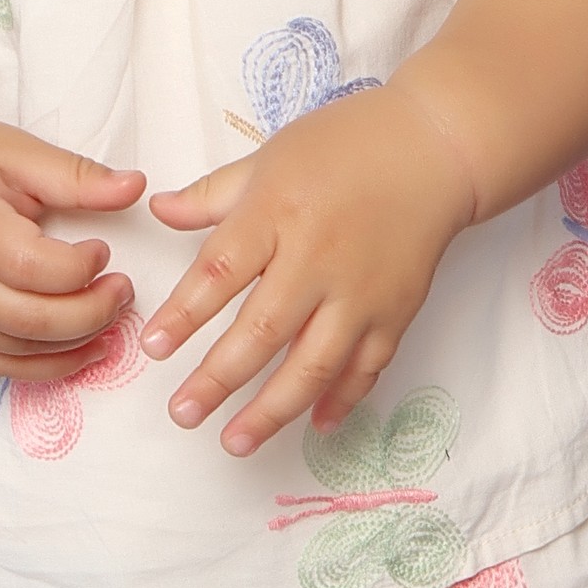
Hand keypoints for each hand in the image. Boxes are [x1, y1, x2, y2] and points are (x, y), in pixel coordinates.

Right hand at [0, 110, 145, 380]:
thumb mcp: (12, 150)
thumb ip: (74, 176)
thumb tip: (135, 188)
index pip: (31, 268)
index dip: (80, 267)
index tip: (101, 247)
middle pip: (29, 321)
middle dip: (91, 313)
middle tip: (122, 289)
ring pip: (20, 352)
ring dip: (77, 342)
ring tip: (110, 315)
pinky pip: (2, 368)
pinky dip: (50, 366)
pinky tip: (85, 348)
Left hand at [139, 86, 479, 453]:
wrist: (434, 148)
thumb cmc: (347, 146)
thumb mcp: (269, 157)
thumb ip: (213, 195)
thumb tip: (159, 210)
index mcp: (276, 212)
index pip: (219, 273)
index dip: (183, 315)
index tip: (153, 348)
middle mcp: (317, 258)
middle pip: (261, 331)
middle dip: (218, 380)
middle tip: (183, 413)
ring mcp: (360, 291)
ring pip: (313, 364)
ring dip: (273, 409)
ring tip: (236, 441)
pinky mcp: (396, 310)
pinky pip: (366, 367)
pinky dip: (342, 400)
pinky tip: (315, 425)